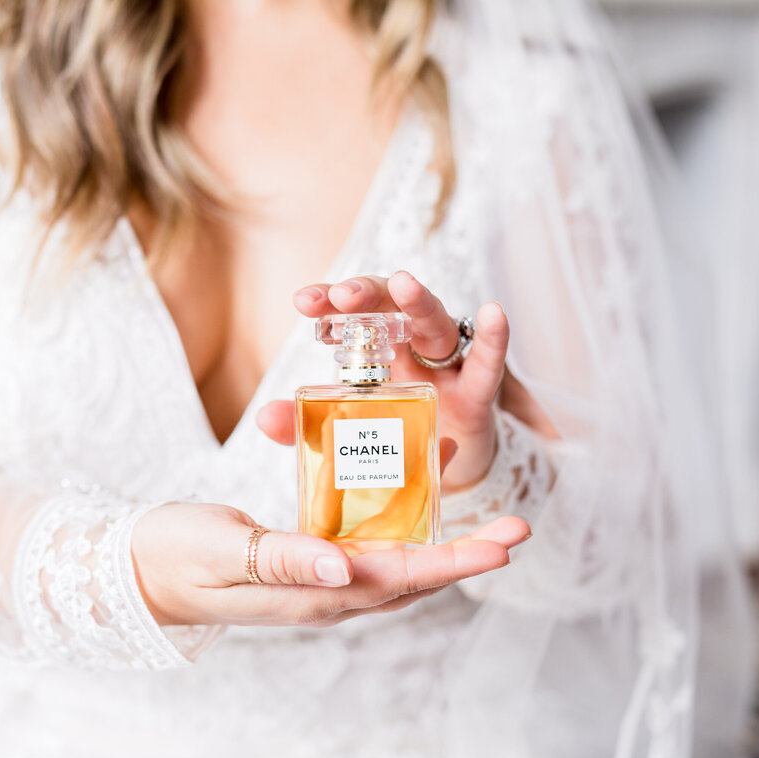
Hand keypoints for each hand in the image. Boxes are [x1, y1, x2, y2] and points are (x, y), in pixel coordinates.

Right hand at [132, 501, 528, 626]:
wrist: (138, 571)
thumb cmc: (173, 556)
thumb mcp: (223, 552)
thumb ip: (284, 559)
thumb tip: (346, 568)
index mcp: (314, 594)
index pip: (401, 577)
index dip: (456, 560)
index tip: (503, 545)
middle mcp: (328, 592)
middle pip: (414, 574)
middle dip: (468, 553)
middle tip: (518, 527)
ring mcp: (319, 580)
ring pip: (396, 559)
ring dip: (441, 535)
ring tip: (480, 505)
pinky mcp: (308, 561)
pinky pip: (366, 542)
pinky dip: (398, 517)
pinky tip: (407, 485)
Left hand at [259, 270, 508, 490]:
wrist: (447, 473)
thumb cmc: (395, 437)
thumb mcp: (347, 432)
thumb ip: (307, 426)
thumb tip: (264, 417)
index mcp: (374, 351)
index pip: (352, 314)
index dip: (330, 302)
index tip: (304, 301)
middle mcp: (409, 348)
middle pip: (391, 308)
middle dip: (368, 295)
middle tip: (344, 297)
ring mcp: (444, 367)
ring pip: (435, 324)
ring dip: (419, 301)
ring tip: (404, 283)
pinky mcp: (476, 394)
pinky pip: (486, 364)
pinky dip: (493, 339)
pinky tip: (494, 313)